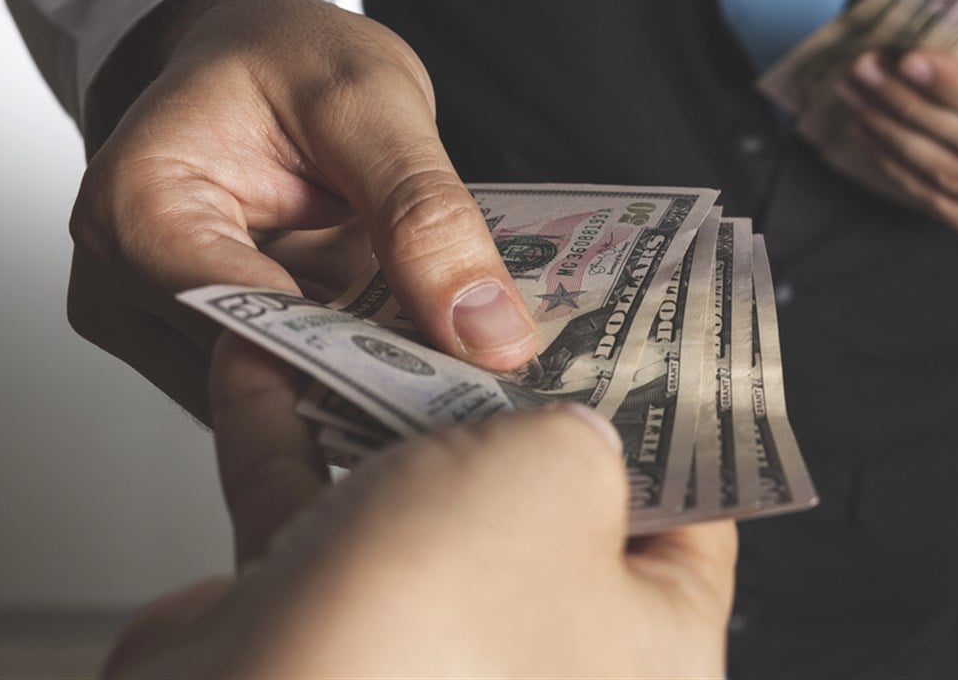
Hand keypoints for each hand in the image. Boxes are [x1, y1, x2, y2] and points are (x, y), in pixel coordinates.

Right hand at [69, 0, 537, 419]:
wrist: (246, 50)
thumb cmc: (285, 54)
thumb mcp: (374, 104)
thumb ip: (425, 214)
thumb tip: (490, 334)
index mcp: (138, 207)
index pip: (250, 321)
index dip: (362, 355)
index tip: (464, 371)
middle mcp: (118, 281)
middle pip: (254, 373)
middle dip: (372, 376)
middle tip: (483, 375)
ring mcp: (149, 323)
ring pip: (269, 394)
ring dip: (363, 379)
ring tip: (455, 359)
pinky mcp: (189, 344)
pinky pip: (272, 383)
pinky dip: (343, 368)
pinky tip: (405, 345)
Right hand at [102, 336, 736, 678]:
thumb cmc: (435, 617)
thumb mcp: (559, 475)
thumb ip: (583, 427)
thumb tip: (569, 421)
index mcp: (646, 649)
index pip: (686, 521)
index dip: (659, 423)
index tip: (625, 343)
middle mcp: (541, 658)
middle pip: (540, 499)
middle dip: (505, 398)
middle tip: (494, 312)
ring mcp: (424, 649)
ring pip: (414, 501)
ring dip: (381, 405)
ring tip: (376, 316)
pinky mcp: (316, 632)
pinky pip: (313, 514)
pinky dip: (290, 435)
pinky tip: (271, 356)